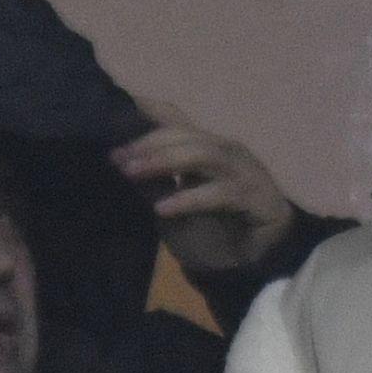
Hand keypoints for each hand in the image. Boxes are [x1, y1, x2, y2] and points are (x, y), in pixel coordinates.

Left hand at [112, 100, 296, 276]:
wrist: (254, 262)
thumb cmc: (211, 231)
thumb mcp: (170, 206)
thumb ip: (153, 182)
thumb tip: (119, 162)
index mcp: (204, 147)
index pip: (174, 118)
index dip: (146, 110)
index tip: (112, 110)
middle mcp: (225, 151)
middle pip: (185, 135)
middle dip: (147, 144)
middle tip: (115, 158)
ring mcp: (245, 170)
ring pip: (204, 155)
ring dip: (164, 162)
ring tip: (131, 174)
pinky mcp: (259, 196)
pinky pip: (221, 193)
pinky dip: (189, 198)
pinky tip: (162, 208)